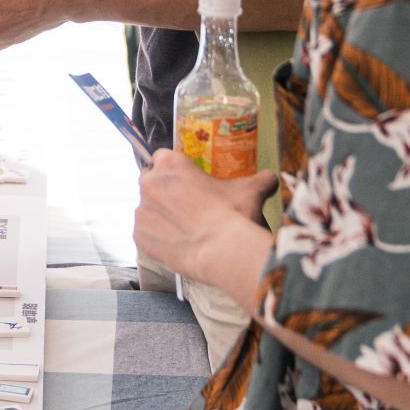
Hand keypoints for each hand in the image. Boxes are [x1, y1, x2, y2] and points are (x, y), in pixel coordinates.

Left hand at [134, 150, 276, 287]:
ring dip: (160, 215)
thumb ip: (259, 179)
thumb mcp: (250, 190)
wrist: (223, 252)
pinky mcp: (138, 236)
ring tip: (183, 229)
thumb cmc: (234, 215)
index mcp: (170, 164)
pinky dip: (156, 237)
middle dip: (164, 192)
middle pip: (150, 181)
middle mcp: (149, 183)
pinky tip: (176, 243)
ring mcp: (141, 210)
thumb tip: (271, 178)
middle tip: (186, 206)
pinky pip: (144, 233)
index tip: (185, 182)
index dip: (173, 170)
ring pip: (147, 209)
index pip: (162, 157)